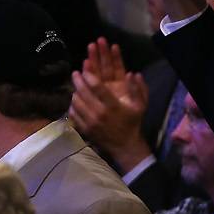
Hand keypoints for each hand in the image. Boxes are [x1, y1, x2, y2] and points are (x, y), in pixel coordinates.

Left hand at [70, 38, 151, 167]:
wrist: (125, 145)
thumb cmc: (132, 122)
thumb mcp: (141, 105)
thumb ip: (138, 88)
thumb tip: (133, 73)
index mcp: (112, 106)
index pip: (97, 87)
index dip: (90, 76)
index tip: (85, 68)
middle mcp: (99, 113)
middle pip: (84, 93)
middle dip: (78, 81)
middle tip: (75, 73)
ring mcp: (90, 122)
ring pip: (77, 103)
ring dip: (75, 92)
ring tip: (75, 86)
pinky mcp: (85, 129)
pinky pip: (74, 115)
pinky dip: (73, 106)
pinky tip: (74, 101)